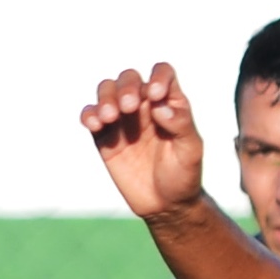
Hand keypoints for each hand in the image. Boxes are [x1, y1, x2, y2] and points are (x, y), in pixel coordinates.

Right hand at [79, 63, 205, 219]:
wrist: (165, 204)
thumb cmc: (184, 175)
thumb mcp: (190, 150)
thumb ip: (180, 124)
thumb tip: (159, 105)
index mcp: (169, 102)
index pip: (162, 73)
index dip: (158, 77)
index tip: (156, 95)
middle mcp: (144, 105)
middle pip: (129, 79)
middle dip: (126, 88)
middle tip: (129, 108)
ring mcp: (122, 119)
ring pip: (107, 91)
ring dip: (106, 98)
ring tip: (110, 117)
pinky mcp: (105, 136)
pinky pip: (91, 116)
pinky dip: (89, 115)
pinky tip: (94, 124)